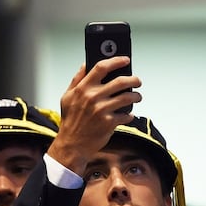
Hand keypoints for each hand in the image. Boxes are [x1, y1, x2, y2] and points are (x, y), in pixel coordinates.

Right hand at [47, 57, 141, 173]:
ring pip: (127, 97)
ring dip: (136, 96)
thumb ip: (77, 80)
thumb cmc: (70, 121)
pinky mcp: (109, 122)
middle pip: (120, 81)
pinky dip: (130, 114)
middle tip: (137, 81)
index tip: (125, 60)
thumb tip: (86, 64)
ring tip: (137, 97)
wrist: (72, 145)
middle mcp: (93, 97)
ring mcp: (102, 110)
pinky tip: (128, 114)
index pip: (101, 67)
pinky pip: (126, 115)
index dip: (116, 61)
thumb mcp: (67, 97)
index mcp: (82, 88)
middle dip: (133, 80)